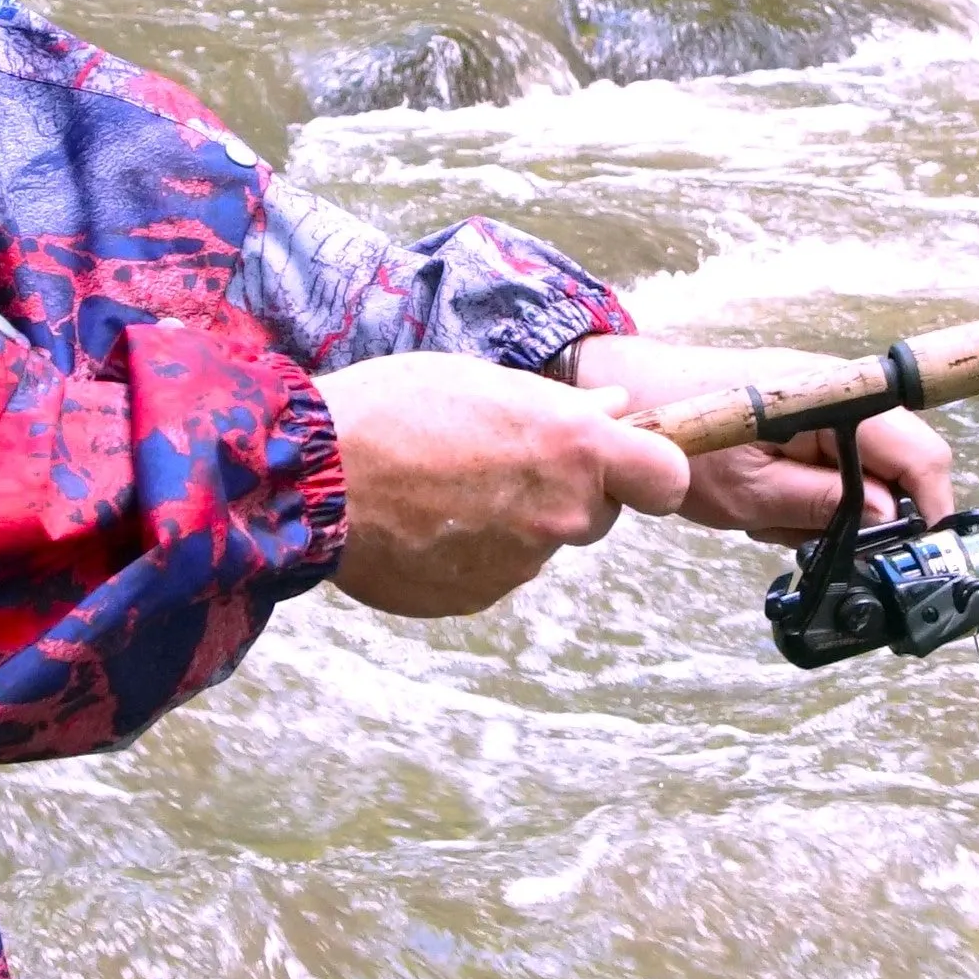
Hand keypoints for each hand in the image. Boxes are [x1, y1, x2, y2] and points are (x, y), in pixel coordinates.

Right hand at [316, 352, 692, 615]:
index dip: (652, 470)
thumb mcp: (481, 381)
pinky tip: (423, 520)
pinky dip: (469, 552)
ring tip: (442, 485)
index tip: (628, 461)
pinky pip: (492, 571)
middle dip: (564, 491)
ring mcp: (519, 565)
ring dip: (509, 520)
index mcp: (573, 449)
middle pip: (595, 513)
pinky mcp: (477, 598)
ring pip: (538, 542)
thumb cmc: (394, 408)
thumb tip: (612, 414)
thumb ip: (558, 407)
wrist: (312, 477)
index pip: (666, 477)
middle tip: (498, 460)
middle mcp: (559, 514)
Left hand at [562, 337, 960, 543]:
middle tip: (811, 538)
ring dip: (829, 507)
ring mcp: (826, 399)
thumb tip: (889, 518)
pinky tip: (763, 501)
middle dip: (867, 514)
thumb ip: (822, 505)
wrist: (633, 390)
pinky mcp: (807, 412)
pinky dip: (806, 492)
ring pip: (866, 469)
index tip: (921, 552)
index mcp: (836, 399)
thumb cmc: (679, 433)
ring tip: (768, 516)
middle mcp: (842, 390)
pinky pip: (834, 461)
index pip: (920, 452)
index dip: (931, 506)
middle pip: (900, 463)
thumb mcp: (749, 491)